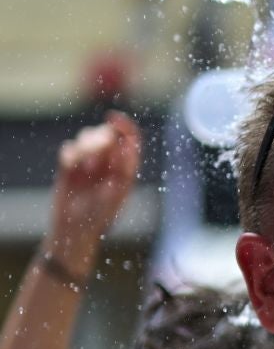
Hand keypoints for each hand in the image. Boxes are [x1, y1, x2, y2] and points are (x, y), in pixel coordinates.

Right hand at [47, 111, 141, 266]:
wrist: (73, 230)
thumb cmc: (99, 217)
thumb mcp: (114, 194)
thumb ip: (122, 169)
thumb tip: (128, 146)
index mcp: (125, 170)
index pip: (130, 141)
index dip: (124, 126)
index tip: (113, 119)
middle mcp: (109, 164)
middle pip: (107, 134)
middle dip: (99, 138)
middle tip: (93, 151)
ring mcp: (89, 163)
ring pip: (87, 138)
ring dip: (83, 146)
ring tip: (79, 165)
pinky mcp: (70, 166)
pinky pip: (69, 148)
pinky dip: (69, 154)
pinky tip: (68, 168)